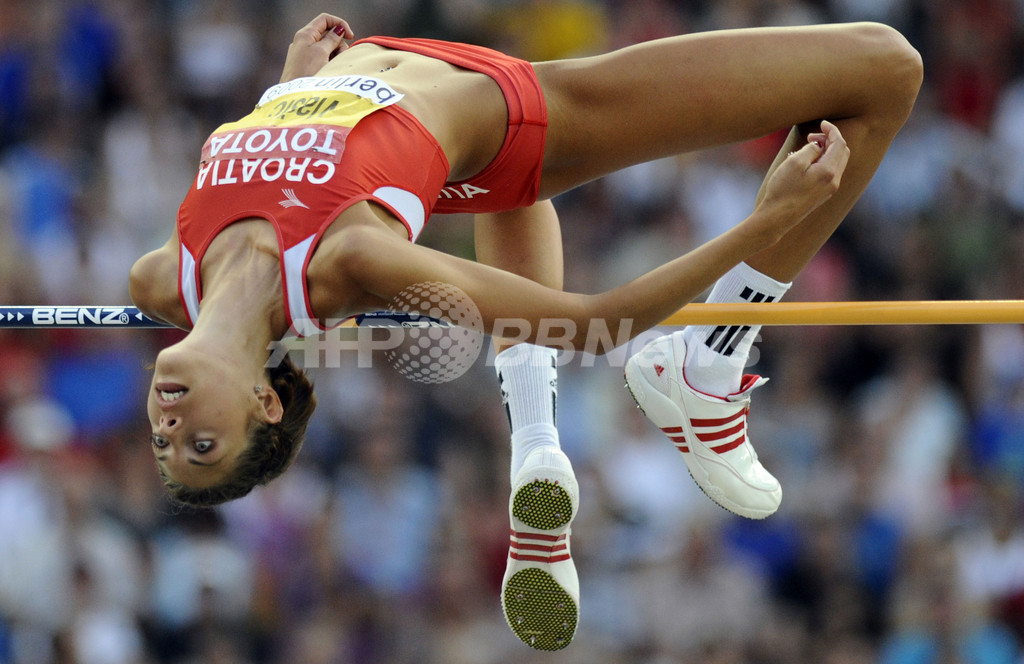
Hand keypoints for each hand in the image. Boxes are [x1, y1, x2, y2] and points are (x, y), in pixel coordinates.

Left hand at [280, 13, 353, 82]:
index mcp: (306, 34)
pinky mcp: (308, 65)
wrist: (293, 94)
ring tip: (332, 67)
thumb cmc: (305, 72)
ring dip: (335, 55)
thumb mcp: (321, 52)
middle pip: (328, 35)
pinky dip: (330, 62)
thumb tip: (339, 30)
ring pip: (327, 48)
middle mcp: (304, 41)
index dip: (340, 24)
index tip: (350, 36)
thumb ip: (332, 39)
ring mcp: (306, 54)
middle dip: (338, 44)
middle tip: (338, 57)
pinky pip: (323, 58)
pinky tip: (329, 71)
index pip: (325, 19)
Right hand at [753, 120, 849, 240]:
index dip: (832, 130)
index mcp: (829, 171)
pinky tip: (806, 163)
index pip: (839, 143)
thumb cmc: (783, 189)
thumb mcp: (794, 162)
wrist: (777, 217)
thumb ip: (811, 149)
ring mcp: (830, 189)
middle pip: (842, 152)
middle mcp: (834, 181)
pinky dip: (823, 162)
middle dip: (830, 140)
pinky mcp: (823, 195)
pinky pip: (830, 172)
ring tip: (807, 149)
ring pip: (837, 162)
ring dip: (826, 151)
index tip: (822, 122)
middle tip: (811, 137)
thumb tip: (819, 146)